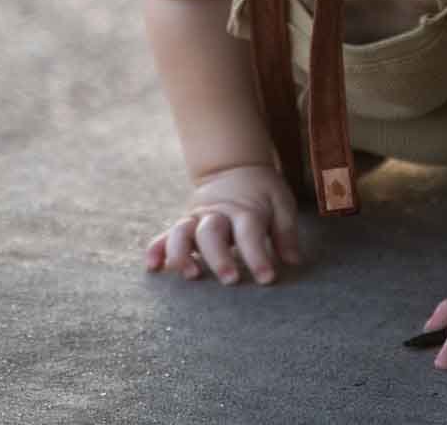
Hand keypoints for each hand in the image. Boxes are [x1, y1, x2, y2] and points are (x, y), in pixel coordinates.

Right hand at [145, 164, 300, 286]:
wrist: (234, 167)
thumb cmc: (261, 192)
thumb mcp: (281, 202)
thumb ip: (286, 231)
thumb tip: (293, 261)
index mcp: (245, 210)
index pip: (250, 232)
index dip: (258, 256)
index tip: (267, 278)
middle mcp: (218, 214)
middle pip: (212, 232)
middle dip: (219, 256)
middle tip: (230, 279)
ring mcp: (197, 218)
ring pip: (183, 232)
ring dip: (183, 253)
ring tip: (190, 275)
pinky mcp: (184, 224)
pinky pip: (165, 235)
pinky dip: (156, 249)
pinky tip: (153, 267)